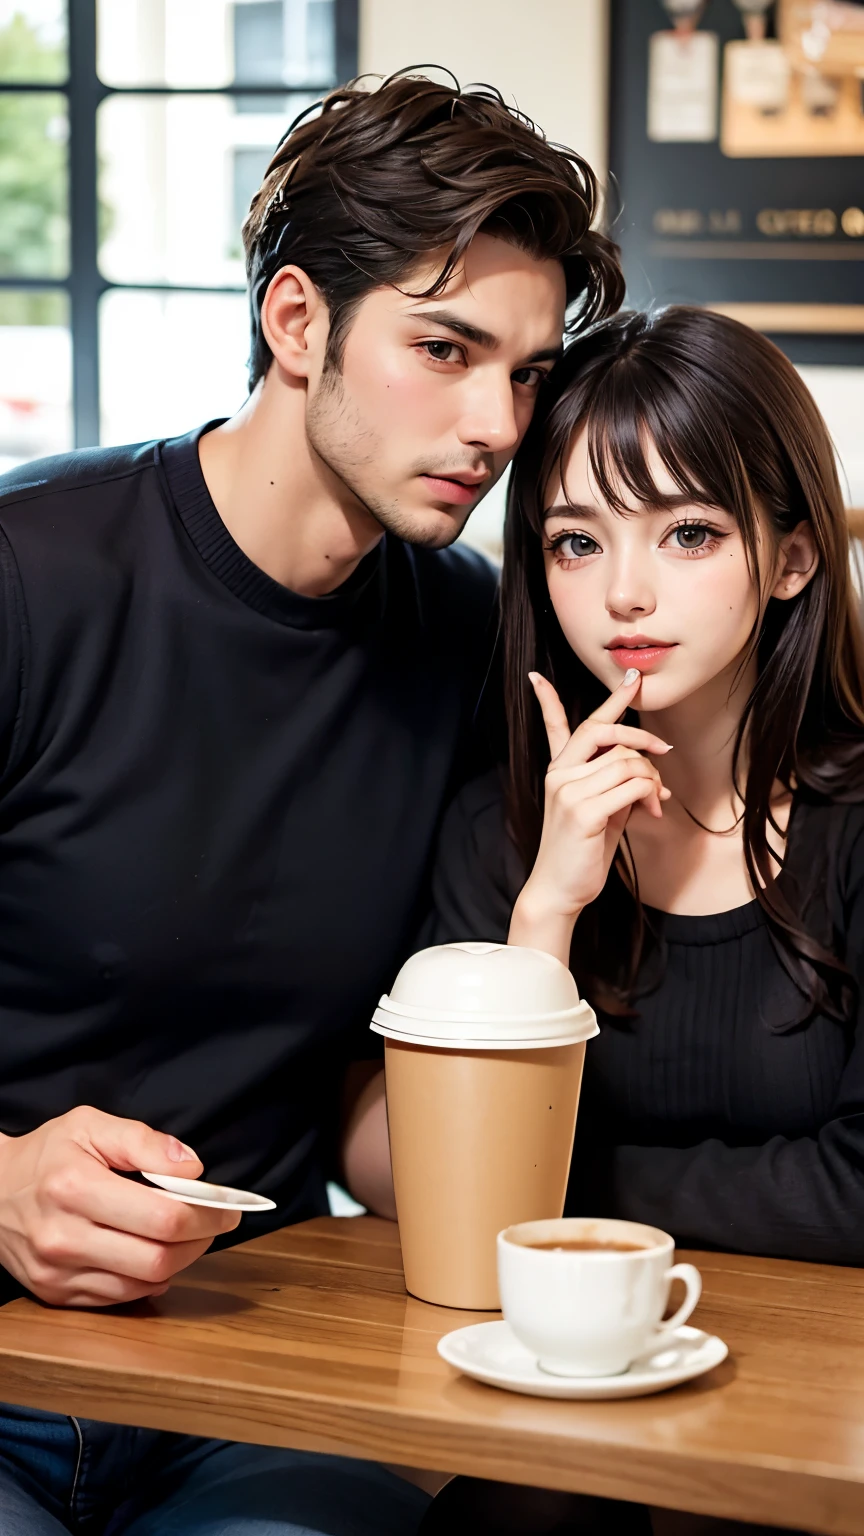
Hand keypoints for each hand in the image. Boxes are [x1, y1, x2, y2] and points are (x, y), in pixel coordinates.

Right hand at [0, 1107, 240, 1307]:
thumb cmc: (47, 1154)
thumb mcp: (90, 1125)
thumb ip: (143, 1141)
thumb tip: (191, 1168)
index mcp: (75, 1188)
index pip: (163, 1218)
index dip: (207, 1215)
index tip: (228, 1206)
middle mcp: (64, 1237)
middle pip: (159, 1259)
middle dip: (201, 1241)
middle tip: (216, 1221)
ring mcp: (58, 1273)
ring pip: (144, 1284)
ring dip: (180, 1261)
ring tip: (187, 1235)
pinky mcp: (56, 1294)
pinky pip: (121, 1298)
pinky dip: (149, 1279)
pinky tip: (154, 1253)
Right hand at [509, 669, 670, 959]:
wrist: (560, 891)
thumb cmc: (582, 853)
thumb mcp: (603, 812)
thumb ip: (618, 787)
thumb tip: (653, 779)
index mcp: (559, 771)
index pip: (562, 725)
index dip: (572, 699)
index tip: (612, 676)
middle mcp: (559, 775)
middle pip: (604, 732)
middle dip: (641, 736)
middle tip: (665, 752)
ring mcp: (568, 790)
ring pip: (627, 762)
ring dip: (652, 780)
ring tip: (657, 803)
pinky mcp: (583, 810)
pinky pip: (632, 786)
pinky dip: (651, 796)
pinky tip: (652, 813)